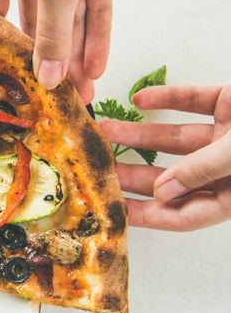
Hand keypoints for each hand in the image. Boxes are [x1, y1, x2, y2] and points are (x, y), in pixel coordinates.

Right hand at [0, 0, 159, 101]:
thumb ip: (52, 36)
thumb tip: (48, 80)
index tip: (0, 84)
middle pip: (34, 26)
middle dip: (47, 62)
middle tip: (48, 99)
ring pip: (66, 22)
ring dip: (75, 56)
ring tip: (80, 96)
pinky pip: (91, 10)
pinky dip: (95, 37)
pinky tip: (95, 68)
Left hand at [100, 85, 230, 230]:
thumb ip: (201, 170)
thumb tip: (161, 191)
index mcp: (230, 196)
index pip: (179, 214)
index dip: (143, 214)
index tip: (110, 209)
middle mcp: (224, 170)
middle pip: (167, 177)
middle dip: (129, 173)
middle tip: (95, 168)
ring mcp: (226, 137)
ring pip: (173, 138)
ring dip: (139, 134)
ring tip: (105, 130)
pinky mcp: (230, 104)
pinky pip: (193, 101)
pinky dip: (166, 98)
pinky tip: (139, 99)